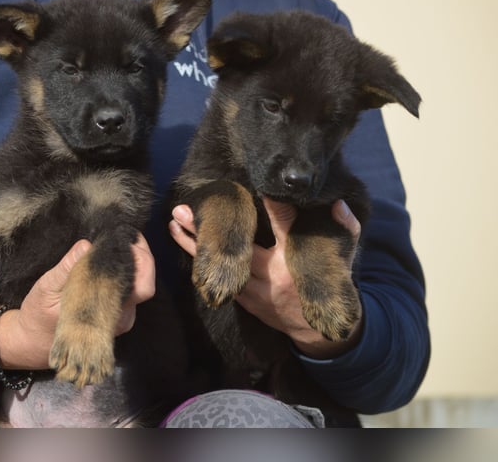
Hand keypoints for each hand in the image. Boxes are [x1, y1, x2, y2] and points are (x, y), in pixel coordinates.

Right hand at [0, 234, 155, 369]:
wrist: (32, 342)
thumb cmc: (37, 316)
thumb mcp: (46, 289)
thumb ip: (66, 269)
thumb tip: (86, 246)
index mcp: (108, 315)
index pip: (143, 285)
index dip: (142, 257)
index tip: (125, 236)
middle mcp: (120, 318)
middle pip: (145, 282)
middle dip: (139, 253)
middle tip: (121, 232)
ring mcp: (119, 318)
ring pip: (138, 284)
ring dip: (130, 260)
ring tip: (114, 240)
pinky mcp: (114, 315)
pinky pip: (128, 288)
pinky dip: (123, 268)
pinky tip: (108, 255)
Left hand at [170, 199, 362, 359]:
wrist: (318, 329)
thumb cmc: (328, 284)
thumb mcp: (341, 256)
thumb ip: (345, 228)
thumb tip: (339, 203)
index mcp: (294, 262)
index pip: (285, 229)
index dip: (275, 210)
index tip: (260, 190)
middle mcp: (271, 278)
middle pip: (235, 251)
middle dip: (206, 232)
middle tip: (182, 211)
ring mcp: (254, 292)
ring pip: (219, 268)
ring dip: (194, 246)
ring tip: (174, 224)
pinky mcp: (244, 302)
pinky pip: (218, 280)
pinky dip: (202, 264)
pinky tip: (185, 245)